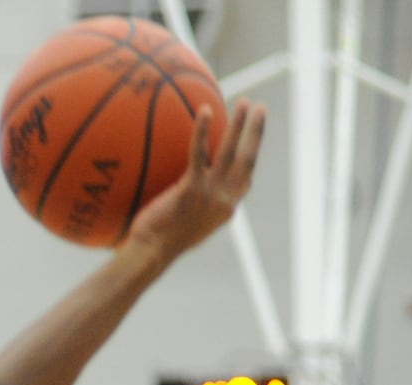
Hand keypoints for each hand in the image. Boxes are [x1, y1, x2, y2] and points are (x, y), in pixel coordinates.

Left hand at [123, 99, 265, 264]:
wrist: (151, 255)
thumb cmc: (158, 244)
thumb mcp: (184, 227)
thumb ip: (192, 209)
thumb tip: (183, 198)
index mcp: (225, 210)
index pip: (244, 179)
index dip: (250, 158)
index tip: (254, 141)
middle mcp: (225, 200)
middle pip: (247, 160)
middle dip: (256, 132)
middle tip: (260, 109)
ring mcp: (210, 194)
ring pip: (231, 152)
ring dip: (240, 125)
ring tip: (244, 102)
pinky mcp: (192, 189)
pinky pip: (199, 152)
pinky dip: (203, 130)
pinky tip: (204, 111)